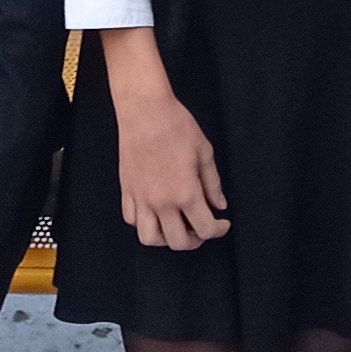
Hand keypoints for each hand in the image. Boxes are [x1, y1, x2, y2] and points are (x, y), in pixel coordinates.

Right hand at [100, 29, 228, 250]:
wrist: (145, 110)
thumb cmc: (177, 126)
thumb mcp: (204, 152)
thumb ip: (213, 183)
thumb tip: (219, 204)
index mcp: (185, 193)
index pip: (205, 228)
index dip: (219, 230)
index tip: (223, 223)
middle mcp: (161, 202)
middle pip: (178, 242)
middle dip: (195, 239)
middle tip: (202, 226)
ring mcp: (141, 198)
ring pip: (150, 238)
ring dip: (166, 238)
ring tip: (176, 225)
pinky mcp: (127, 190)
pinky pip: (132, 219)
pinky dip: (144, 223)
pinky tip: (155, 212)